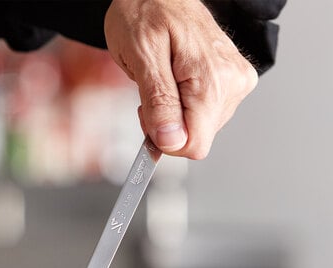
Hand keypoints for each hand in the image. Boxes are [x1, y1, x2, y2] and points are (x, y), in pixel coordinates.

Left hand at [104, 0, 258, 158]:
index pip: (195, 145)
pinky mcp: (230, 84)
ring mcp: (234, 84)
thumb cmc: (146, 12)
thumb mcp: (142, 57)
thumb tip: (170, 141)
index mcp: (213, 81)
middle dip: (166, 125)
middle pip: (195, 139)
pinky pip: (202, 116)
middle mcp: (232, 84)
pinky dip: (181, 106)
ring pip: (197, 130)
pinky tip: (175, 79)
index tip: (148, 116)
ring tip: (162, 79)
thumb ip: (158, 102)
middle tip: (150, 90)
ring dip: (172, 114)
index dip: (165, 140)